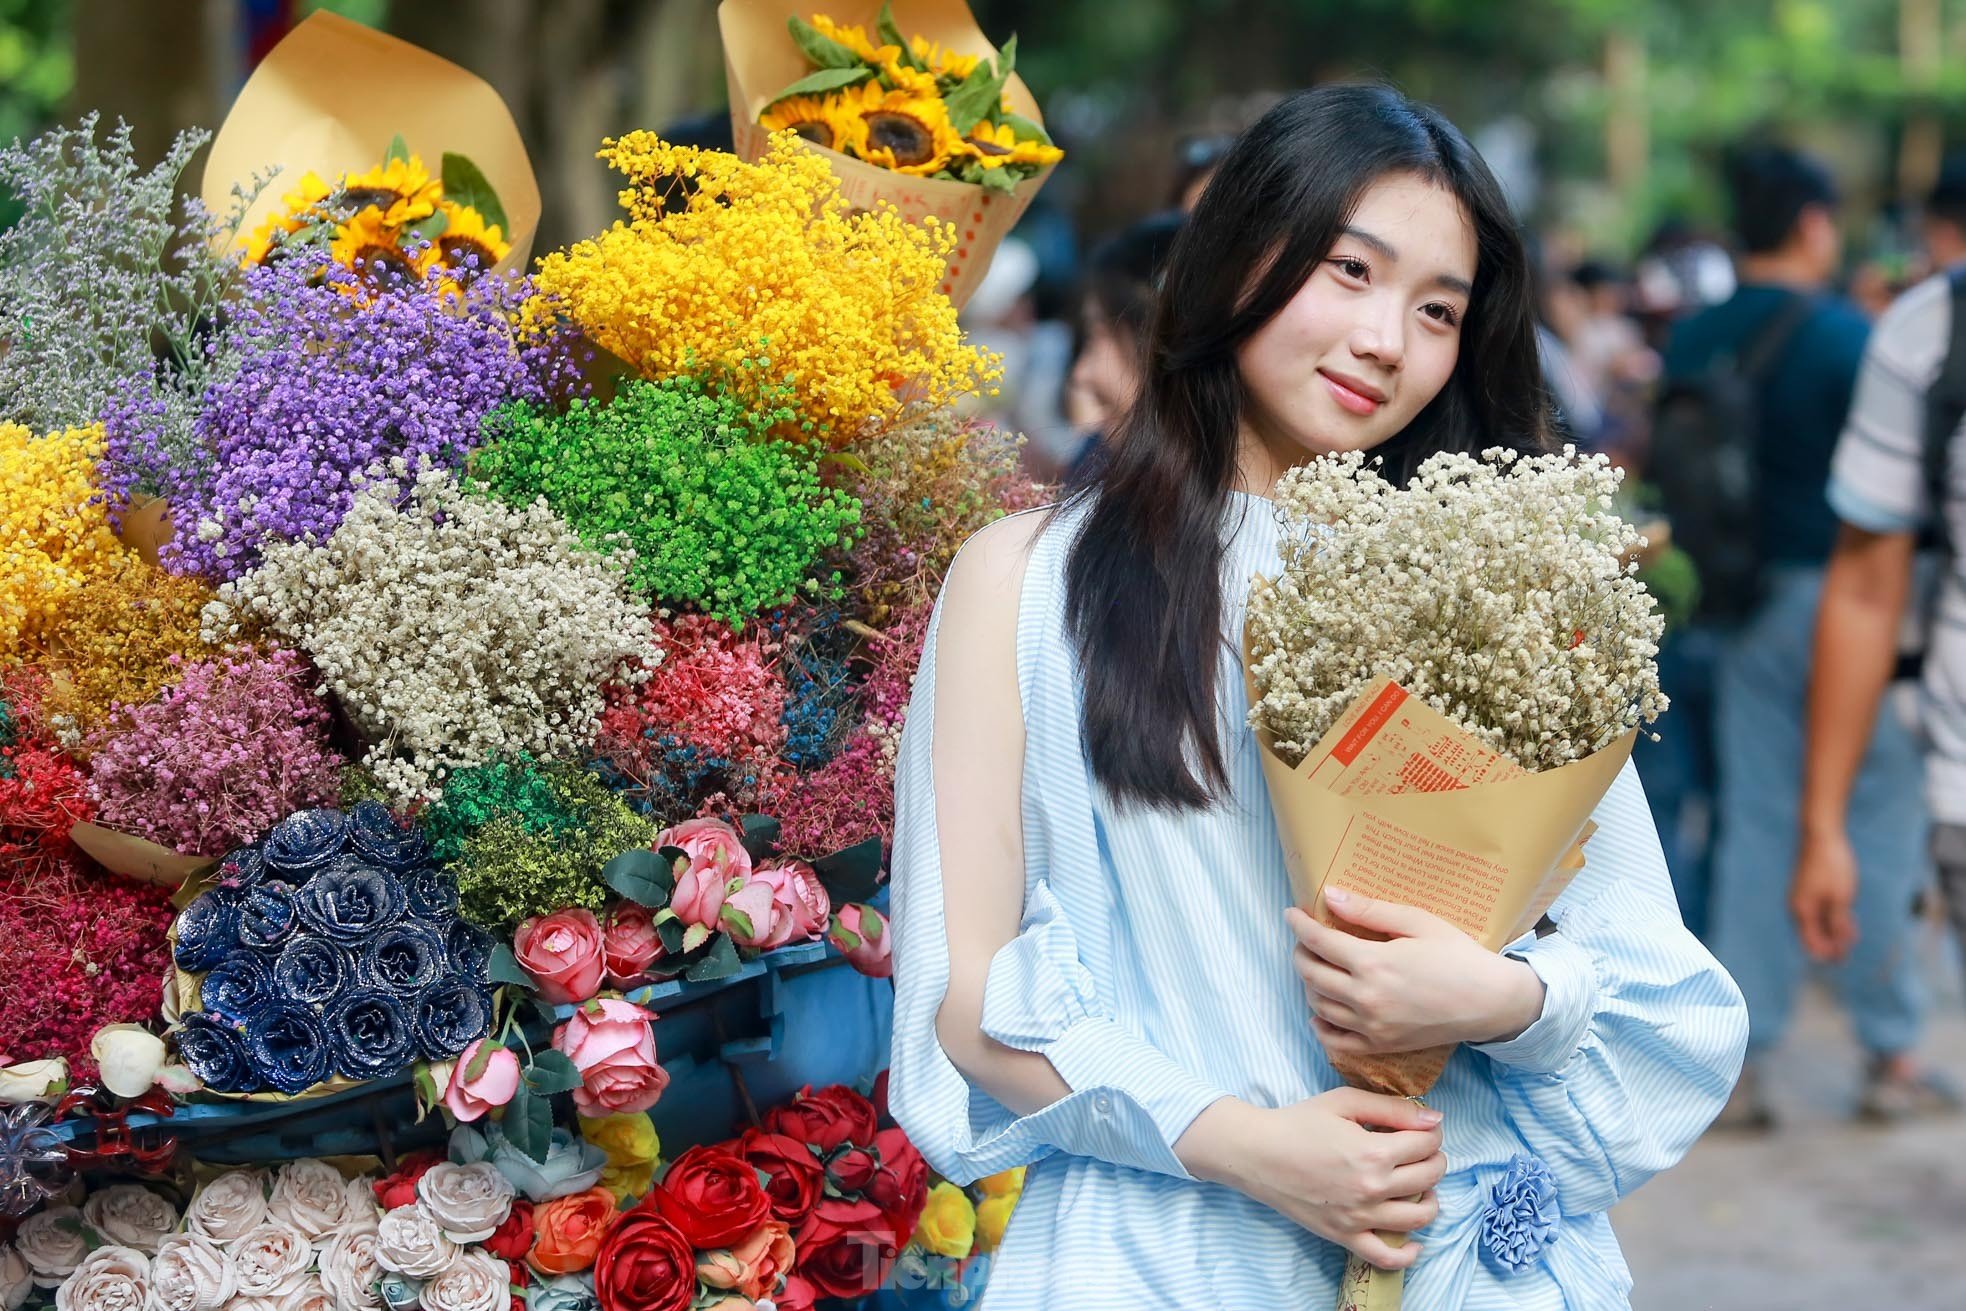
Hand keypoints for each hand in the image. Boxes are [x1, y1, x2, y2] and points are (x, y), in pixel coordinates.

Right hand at [1178, 1090, 1446, 1268]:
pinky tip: (1414, 1241)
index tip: (1421, 1129)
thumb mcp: (1344, 1102)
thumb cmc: (1298, 1122)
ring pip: (1419, 1216)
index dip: (1431, 1132)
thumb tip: (1435, 1120)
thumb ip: (1392, 1108)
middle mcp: (1372, 1188)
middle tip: (1420, 1151)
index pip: (1427, 1144)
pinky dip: (1408, 1254)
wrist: (1256, 1153)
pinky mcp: (1345, 1236)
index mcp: (1374, 1152)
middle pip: (1429, 1176)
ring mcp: (1360, 1217)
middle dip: (1434, 1159)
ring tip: (1420, 1186)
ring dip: (1430, 1199)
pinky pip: (1387, 1257)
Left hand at [1286, 889, 1545, 1056]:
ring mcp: (1372, 1026)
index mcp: (1373, 963)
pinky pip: (1336, 1041)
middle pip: (1310, 973)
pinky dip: (1321, 1025)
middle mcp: (1366, 998)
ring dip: (1309, 983)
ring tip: (1316, 966)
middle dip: (1300, 952)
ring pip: (1318, 1005)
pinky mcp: (1381, 1046)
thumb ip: (1369, 911)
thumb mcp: (1417, 922)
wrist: (1491, 1002)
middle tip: (1304, 939)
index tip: (1291, 913)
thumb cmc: (1458, 955)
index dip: (1299, 925)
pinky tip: (1321, 1010)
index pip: (1318, 941)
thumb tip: (1330, 895)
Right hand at [1792, 826, 1860, 961]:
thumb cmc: (1831, 866)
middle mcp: (1798, 907)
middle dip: (1831, 945)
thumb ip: (1838, 923)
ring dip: (1833, 933)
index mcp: (1803, 912)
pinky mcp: (1808, 890)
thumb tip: (1838, 945)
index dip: (1828, 954)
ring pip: (1816, 923)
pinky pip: (1818, 911)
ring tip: (1852, 937)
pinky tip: (1846, 919)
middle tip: (1850, 953)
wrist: (1820, 835)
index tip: (1845, 960)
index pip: (1812, 943)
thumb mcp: (1841, 898)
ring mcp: (1802, 898)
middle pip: (1812, 935)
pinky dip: (1831, 919)